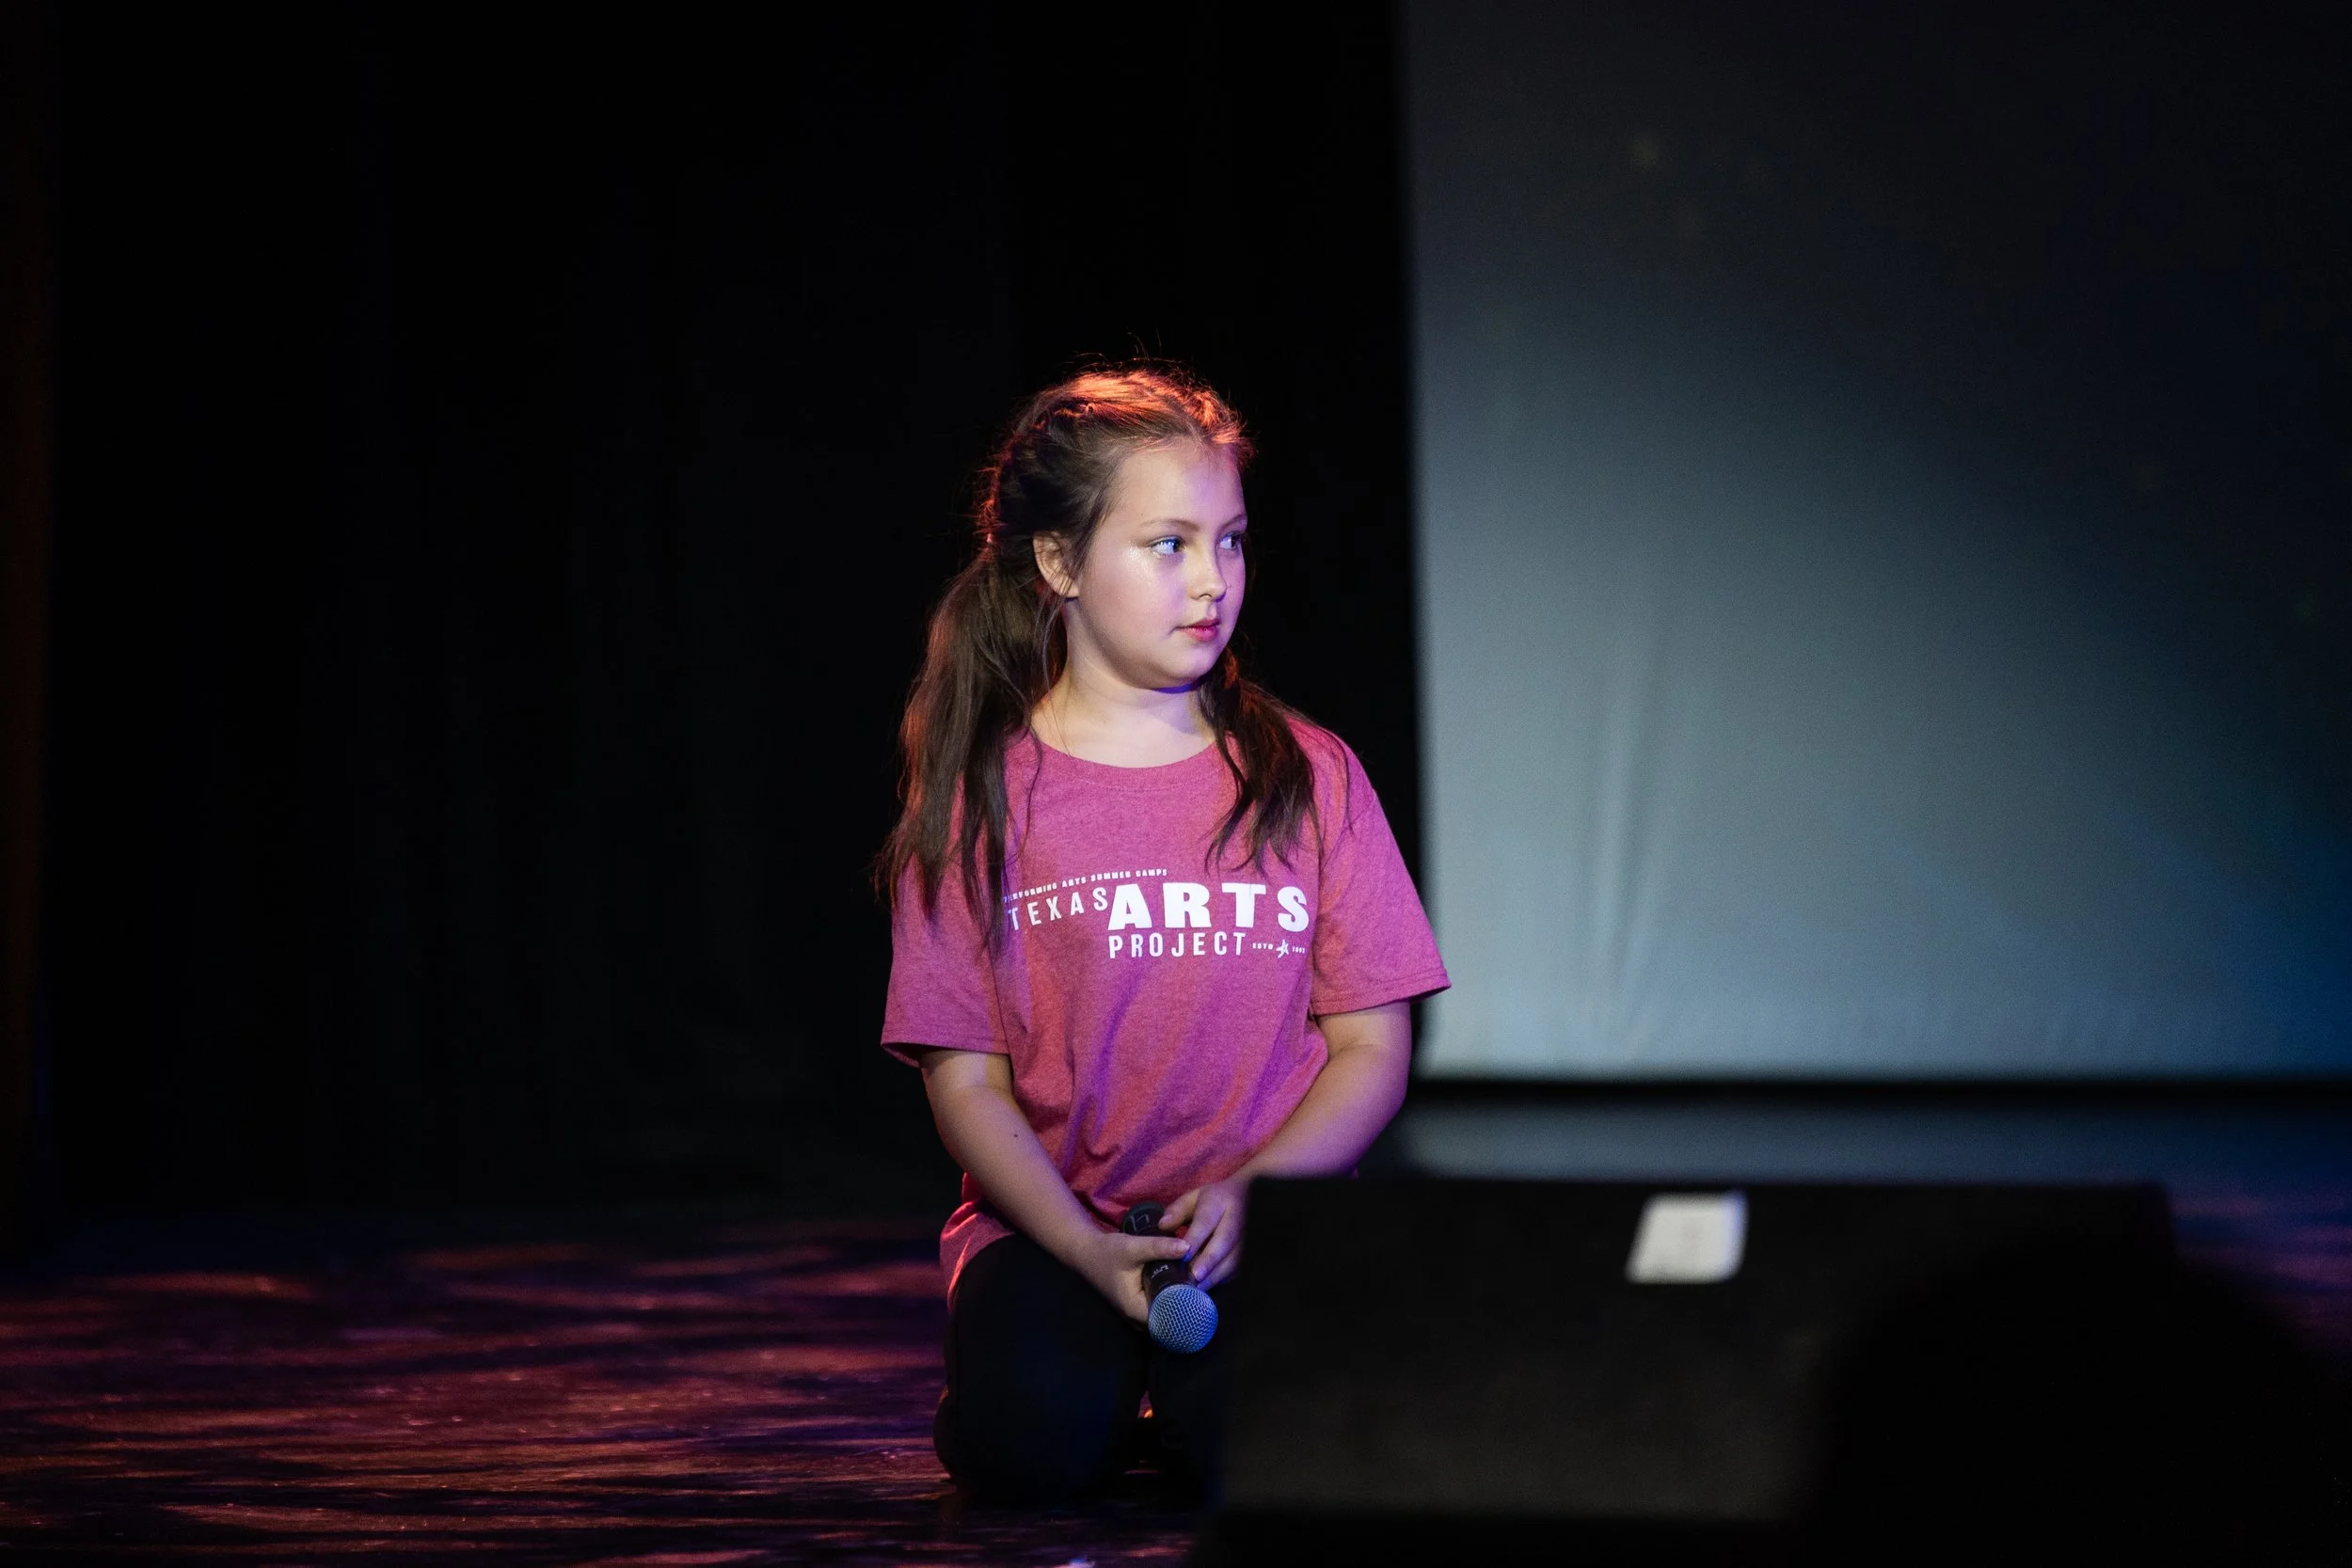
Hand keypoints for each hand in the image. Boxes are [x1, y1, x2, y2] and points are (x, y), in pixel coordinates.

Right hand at [1070, 1226, 1192, 1323]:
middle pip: (1168, 1318)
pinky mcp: (1138, 1305)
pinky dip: (1169, 1298)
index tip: (1202, 1293)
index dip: (1186, 1308)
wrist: (1087, 1252)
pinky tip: (1182, 1284)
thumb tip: (1188, 1247)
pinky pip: (1159, 1307)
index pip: (1167, 1318)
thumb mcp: (1133, 1247)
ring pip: (1163, 1313)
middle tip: (1203, 1287)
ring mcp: (1136, 1313)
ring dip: (1178, 1301)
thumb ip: (1159, 1247)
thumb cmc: (1108, 1252)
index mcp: (1135, 1309)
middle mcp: (1136, 1317)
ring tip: (1196, 1285)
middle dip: (1184, 1304)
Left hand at [1160, 1177, 1246, 1289]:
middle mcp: (1236, 1218)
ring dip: (1216, 1274)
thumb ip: (1177, 1211)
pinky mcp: (1250, 1250)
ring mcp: (1247, 1234)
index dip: (1195, 1239)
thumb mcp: (1192, 1198)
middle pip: (1224, 1240)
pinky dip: (1223, 1278)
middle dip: (1209, 1260)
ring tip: (1198, 1287)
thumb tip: (1163, 1226)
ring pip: (1234, 1256)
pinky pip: (1238, 1266)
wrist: (1245, 1197)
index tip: (1182, 1255)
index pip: (1205, 1221)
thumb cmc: (1212, 1201)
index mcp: (1218, 1202)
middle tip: (1194, 1276)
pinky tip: (1208, 1285)